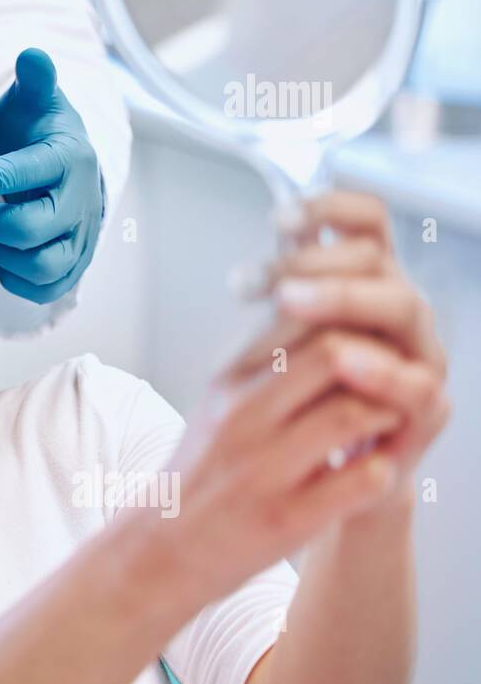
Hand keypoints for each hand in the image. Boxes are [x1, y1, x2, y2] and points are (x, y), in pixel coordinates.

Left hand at [0, 48, 103, 304]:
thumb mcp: (33, 101)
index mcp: (67, 158)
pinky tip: (2, 254)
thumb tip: (32, 54)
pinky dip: (18, 278)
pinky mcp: (73, 263)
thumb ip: (33, 81)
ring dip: (7, 253)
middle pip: (34, 228)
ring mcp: (80, 236)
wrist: (65, 166)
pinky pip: (47, 287)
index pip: (30, 173)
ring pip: (45, 265)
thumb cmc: (38, 132)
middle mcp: (80, 201)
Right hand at [153, 191, 449, 603]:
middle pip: (334, 355)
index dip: (349, 323)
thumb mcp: (217, 406)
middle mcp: (241, 419)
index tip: (367, 342)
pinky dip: (382, 470)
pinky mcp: (288, 520)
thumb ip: (263, 365)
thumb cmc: (201, 473)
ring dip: (387, 416)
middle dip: (377, 362)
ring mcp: (264, 470)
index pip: (300, 318)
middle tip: (392, 379)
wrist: (158, 550)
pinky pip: (362, 480)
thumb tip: (319, 318)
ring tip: (387, 424)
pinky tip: (374, 470)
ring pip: (354, 413)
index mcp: (226, 385)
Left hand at [231, 191, 449, 513]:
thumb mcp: (278, 338)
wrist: (319, 475)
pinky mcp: (428, 408)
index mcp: (367, 281)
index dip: (330, 207)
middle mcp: (397, 308)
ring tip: (291, 301)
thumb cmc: (297, 396)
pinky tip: (345, 360)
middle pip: (374, 259)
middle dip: (313, 261)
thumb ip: (280, 294)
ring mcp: (419, 354)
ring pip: (402, 306)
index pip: (366, 221)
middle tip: (260, 278)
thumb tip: (256, 257)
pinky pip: (419, 381)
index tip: (277, 217)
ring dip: (343, 298)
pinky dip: (382, 369)